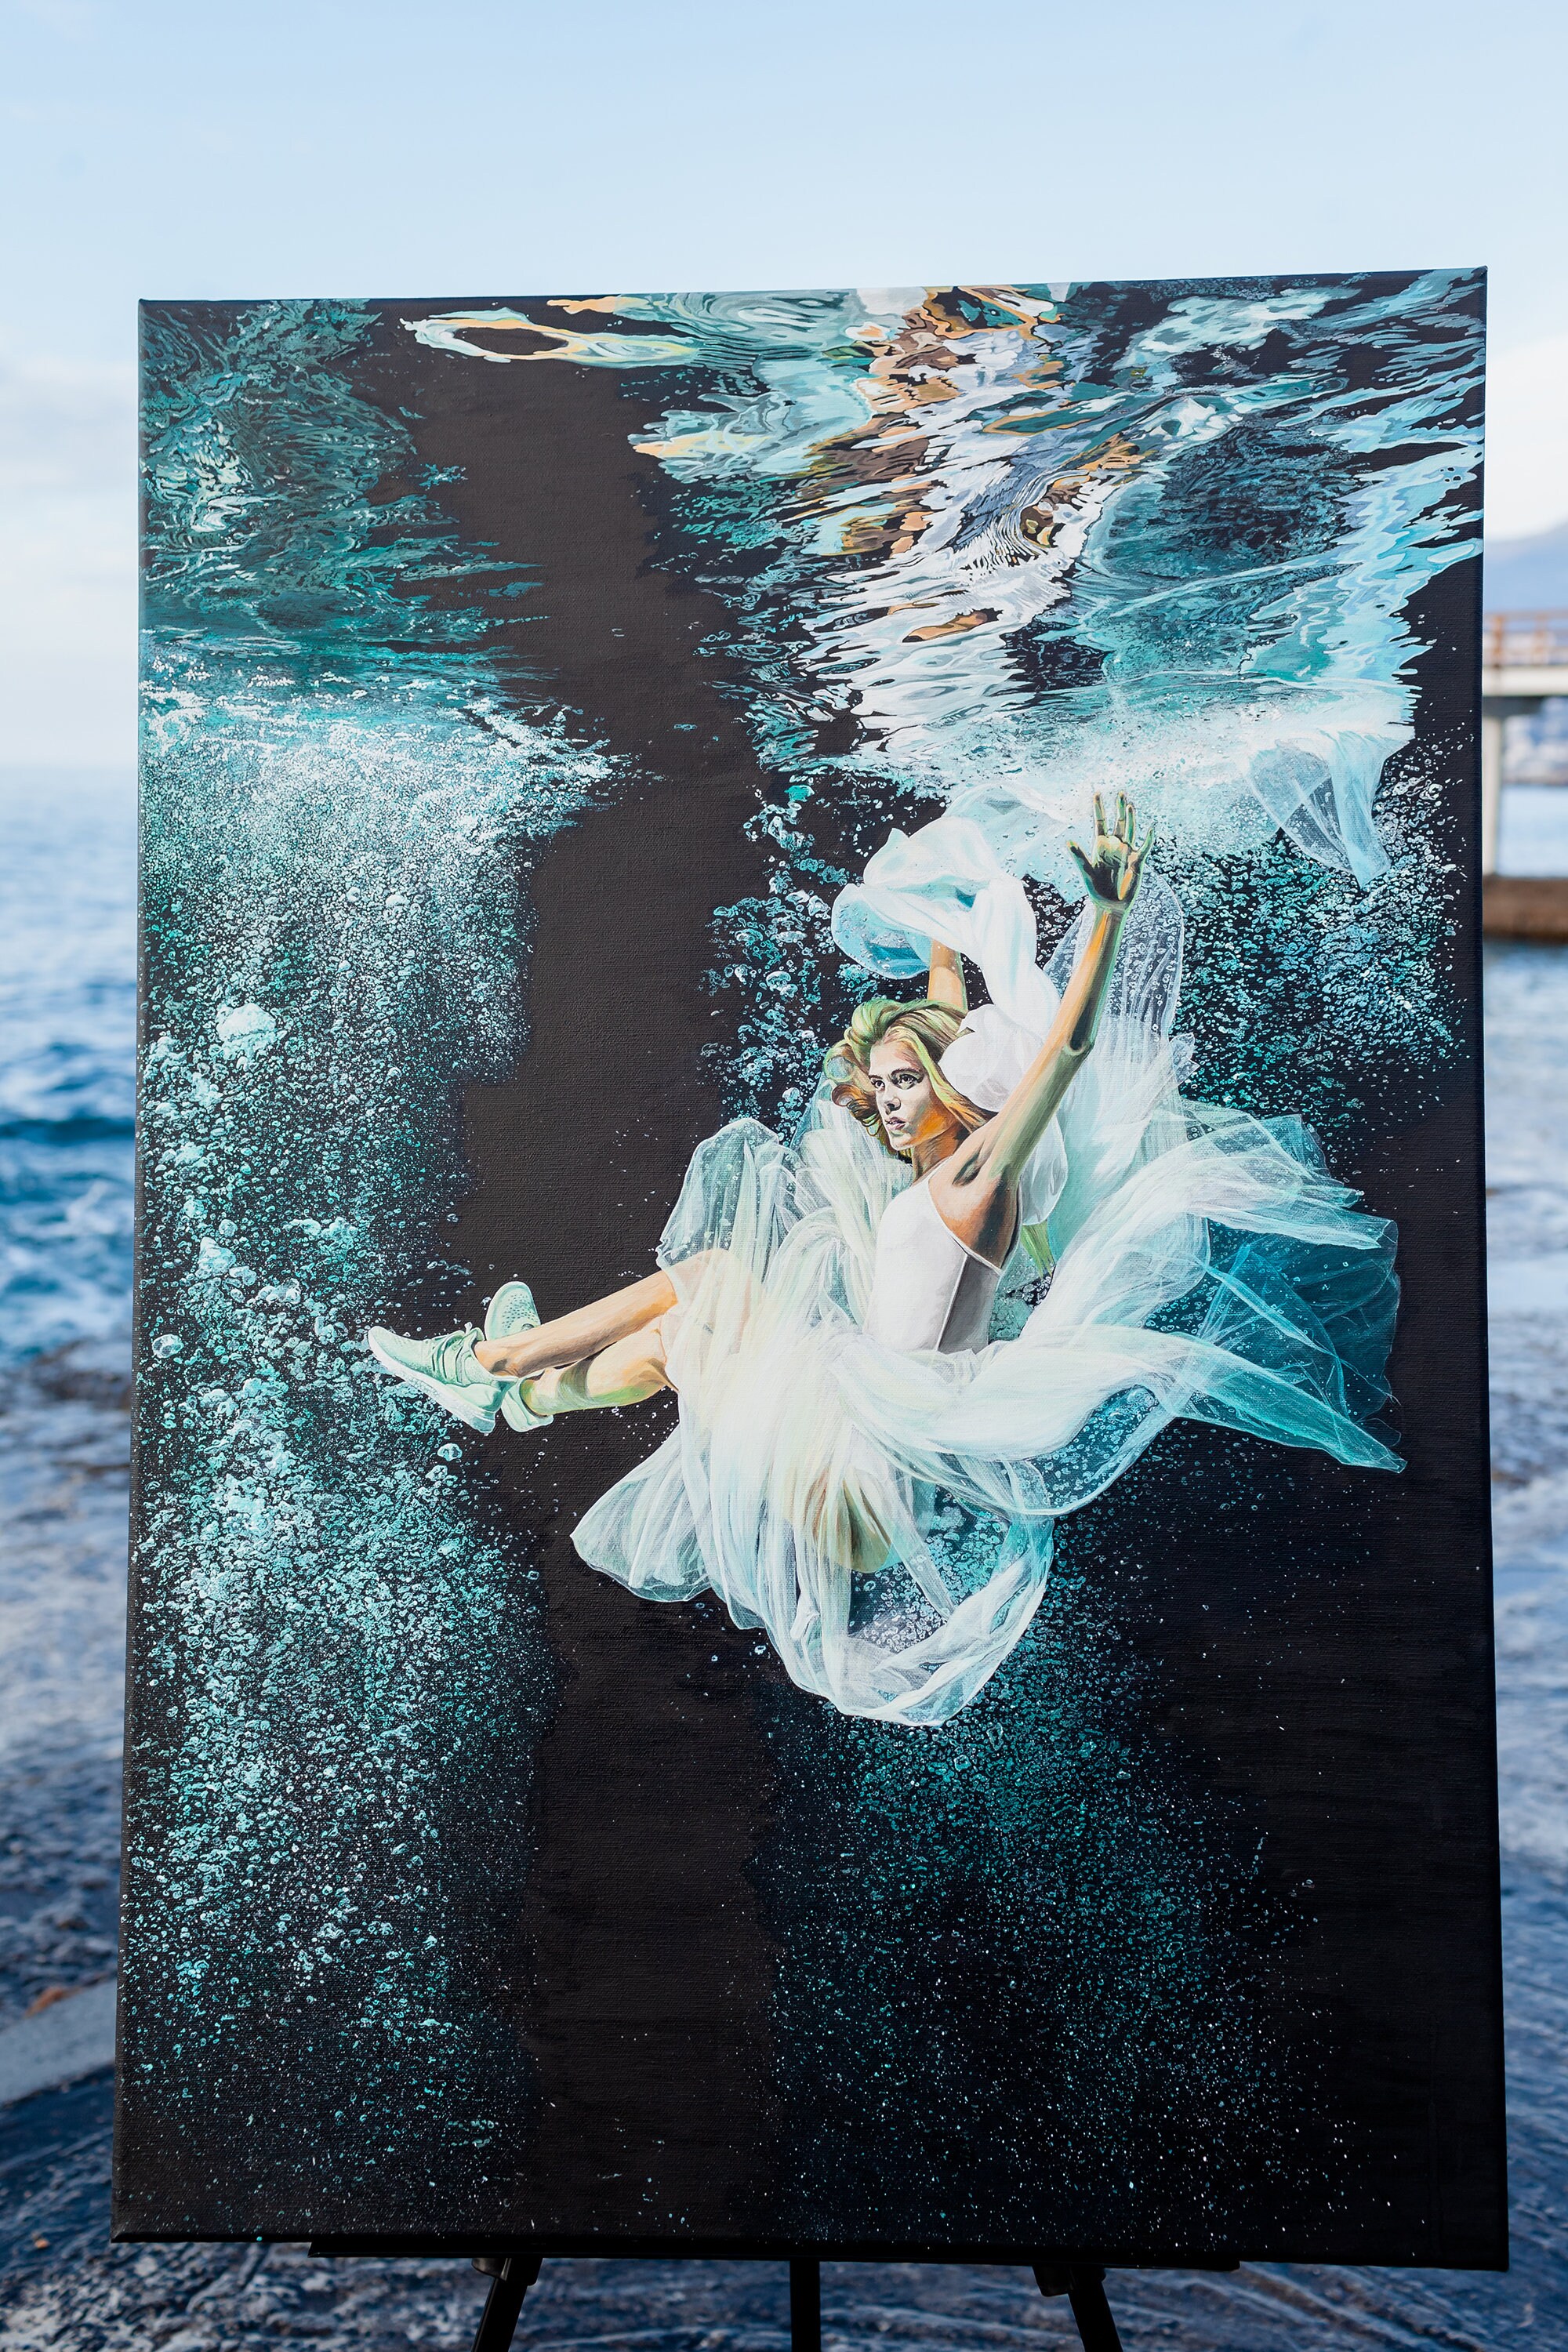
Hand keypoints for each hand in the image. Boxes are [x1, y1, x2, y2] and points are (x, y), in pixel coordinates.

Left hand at [1068, 792, 1153, 912]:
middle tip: (1121, 792)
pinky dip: (1148, 838)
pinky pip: (1144, 848)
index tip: (1097, 793)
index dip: (1099, 808)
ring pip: (1130, 831)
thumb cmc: (1096, 890)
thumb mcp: (1086, 872)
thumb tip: (1068, 841)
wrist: (1110, 905)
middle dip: (1119, 807)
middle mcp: (1114, 846)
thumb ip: (1078, 856)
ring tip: (1130, 804)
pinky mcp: (1137, 862)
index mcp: (1100, 846)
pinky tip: (1151, 827)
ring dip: (1130, 819)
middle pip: (1118, 822)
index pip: (1100, 822)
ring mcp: (1126, 852)